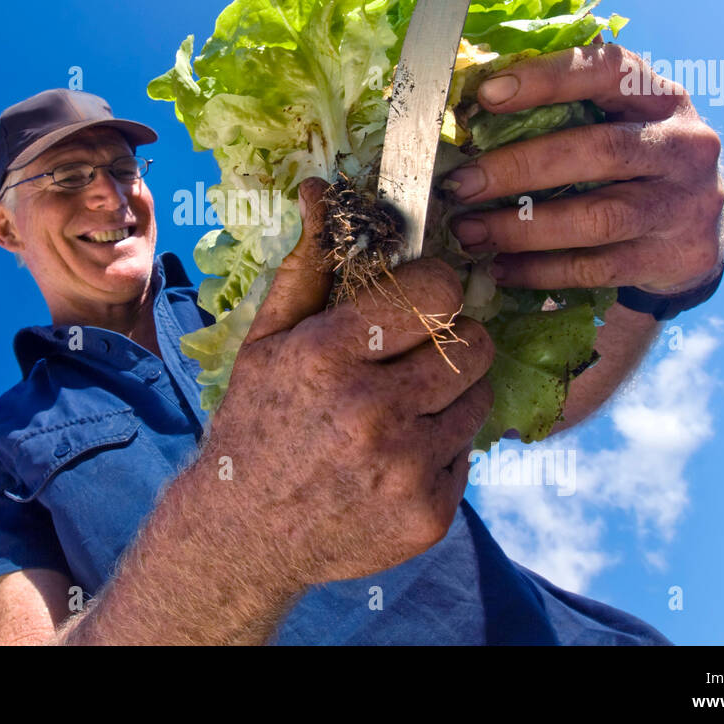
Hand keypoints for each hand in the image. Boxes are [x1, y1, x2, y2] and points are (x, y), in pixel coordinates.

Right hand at [202, 177, 495, 590]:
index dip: (435, 289)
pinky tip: (396, 458)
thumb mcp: (267, 340)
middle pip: (474, 344)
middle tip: (419, 355)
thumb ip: (306, 266)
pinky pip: (468, 455)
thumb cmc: (257, 421)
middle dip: (454, 341)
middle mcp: (372, 411)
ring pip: (479, 398)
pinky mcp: (429, 515)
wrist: (244, 534)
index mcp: (329, 355)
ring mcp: (405, 469)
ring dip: (451, 396)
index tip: (419, 300)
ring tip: (403, 408)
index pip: (438, 291)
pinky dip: (441, 450)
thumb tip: (322, 189)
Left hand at [444, 43, 723, 293]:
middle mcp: (682, 144)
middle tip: (461, 184)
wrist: (700, 232)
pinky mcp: (674, 257)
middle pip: (597, 151)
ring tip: (469, 232)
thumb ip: (566, 107)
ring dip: (522, 228)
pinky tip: (500, 267)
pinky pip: (597, 268)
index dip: (548, 79)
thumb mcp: (619, 122)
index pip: (608, 72)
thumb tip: (473, 94)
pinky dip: (541, 270)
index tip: (487, 94)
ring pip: (597, 218)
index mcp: (659, 97)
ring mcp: (684, 204)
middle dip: (518, 168)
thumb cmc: (636, 164)